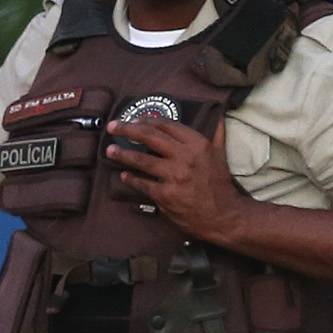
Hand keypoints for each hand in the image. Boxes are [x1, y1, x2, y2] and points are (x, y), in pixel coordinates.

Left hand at [103, 119, 245, 242]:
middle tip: (112, 127)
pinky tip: (123, 175)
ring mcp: (174, 176)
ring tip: (110, 150)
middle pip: (150, 137)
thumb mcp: (220, 155)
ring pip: (142, 160)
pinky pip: (143, 184)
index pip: (167, 126)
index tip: (135, 119)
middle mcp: (185, 157)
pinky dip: (131, 179)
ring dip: (123, 154)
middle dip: (128, 129)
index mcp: (198, 144)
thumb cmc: (220, 184)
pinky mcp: (165, 195)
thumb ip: (216, 135)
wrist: (223, 215)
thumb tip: (218, 116)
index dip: (148, 120)